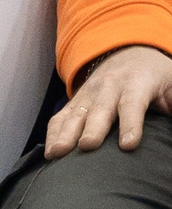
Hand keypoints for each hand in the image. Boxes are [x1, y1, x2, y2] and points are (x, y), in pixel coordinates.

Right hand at [45, 45, 171, 158]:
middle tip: (87, 147)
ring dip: (64, 134)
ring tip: (58, 154)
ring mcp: (88, 93)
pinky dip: (52, 134)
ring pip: (75, 114)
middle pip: (99, 109)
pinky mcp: (75, 102)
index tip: (128, 145)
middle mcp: (108, 86)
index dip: (130, 123)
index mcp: (137, 81)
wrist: (129, 55)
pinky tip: (50, 153)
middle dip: (92, 128)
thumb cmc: (159, 78)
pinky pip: (60, 117)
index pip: (132, 103)